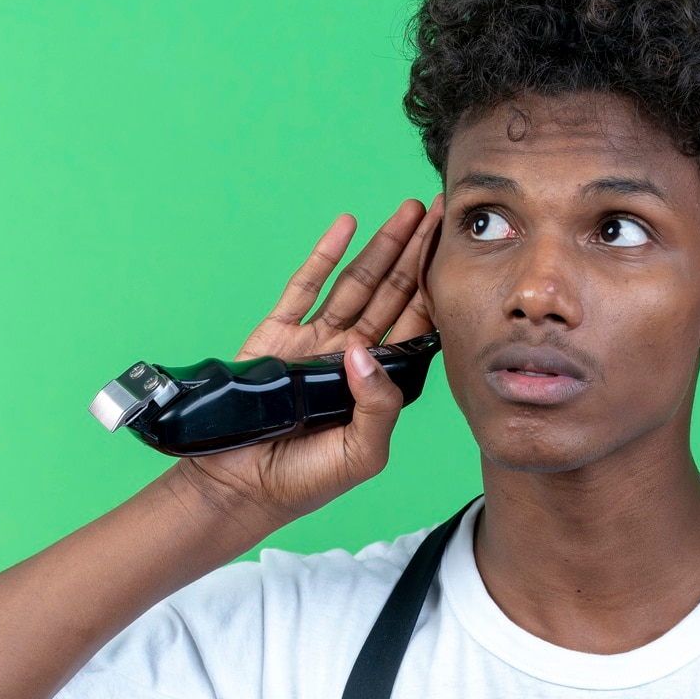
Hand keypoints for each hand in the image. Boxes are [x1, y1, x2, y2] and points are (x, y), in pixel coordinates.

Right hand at [176, 196, 443, 525]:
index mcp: (380, 383)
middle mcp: (353, 356)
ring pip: (357, 282)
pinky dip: (326, 254)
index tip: (458, 252)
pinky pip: (305, 286)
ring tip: (409, 211)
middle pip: (394, 293)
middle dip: (418, 252)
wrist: (241, 487)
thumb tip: (364, 353)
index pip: (416, 326)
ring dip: (383, 246)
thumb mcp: (361, 454)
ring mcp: (316, 341)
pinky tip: (347, 225)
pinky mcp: (278, 334)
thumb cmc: (306, 481)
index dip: (437, 288)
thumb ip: (378, 406)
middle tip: (441, 213)